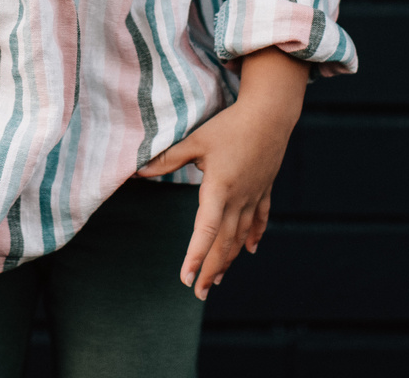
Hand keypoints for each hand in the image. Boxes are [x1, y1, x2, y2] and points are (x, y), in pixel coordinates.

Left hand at [135, 47, 306, 300]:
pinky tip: (249, 251)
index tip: (187, 277)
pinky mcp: (264, 190)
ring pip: (241, 236)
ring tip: (218, 280)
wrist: (271, 115)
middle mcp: (238, 199)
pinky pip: (259, 219)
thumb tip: (137, 170)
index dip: (196, 256)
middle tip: (200, 293)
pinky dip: (253, 236)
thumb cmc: (230, 125)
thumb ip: (167, 158)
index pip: (206, 230)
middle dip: (211, 269)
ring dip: (228, 259)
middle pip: (224, 242)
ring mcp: (254, 196)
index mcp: (219, 189)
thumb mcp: (195, 140)